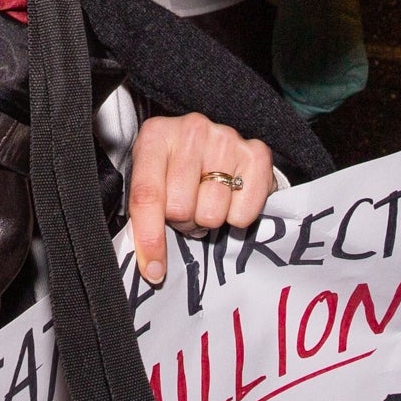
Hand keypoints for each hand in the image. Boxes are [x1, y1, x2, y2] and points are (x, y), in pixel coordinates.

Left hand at [128, 114, 272, 286]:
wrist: (218, 148)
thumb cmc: (178, 170)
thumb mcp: (152, 181)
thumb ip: (143, 216)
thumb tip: (151, 267)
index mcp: (156, 136)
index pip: (147, 196)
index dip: (149, 238)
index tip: (153, 270)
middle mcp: (191, 130)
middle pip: (180, 208)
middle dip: (182, 221)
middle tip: (187, 209)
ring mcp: (226, 138)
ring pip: (211, 214)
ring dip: (208, 219)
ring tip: (207, 201)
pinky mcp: (257, 153)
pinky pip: (242, 214)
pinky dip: (236, 216)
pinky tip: (230, 197)